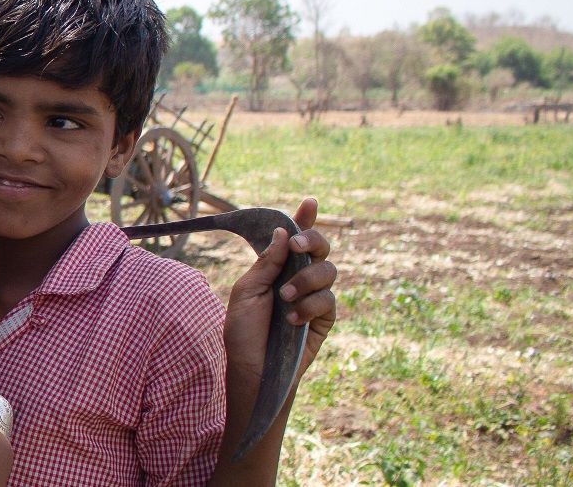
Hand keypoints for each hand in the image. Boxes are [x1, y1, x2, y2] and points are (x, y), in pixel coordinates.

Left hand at [225, 198, 337, 389]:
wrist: (253, 369)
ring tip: (285, 298)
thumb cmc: (244, 332)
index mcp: (277, 268)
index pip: (292, 239)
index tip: (309, 203)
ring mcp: (314, 297)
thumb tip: (283, 233)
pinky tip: (292, 319)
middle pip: (320, 247)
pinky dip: (310, 305)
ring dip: (306, 280)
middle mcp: (298, 278)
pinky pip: (328, 300)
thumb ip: (267, 263)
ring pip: (328, 270)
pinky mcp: (325, 318)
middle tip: (297, 246)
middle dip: (312, 240)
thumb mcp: (246, 292)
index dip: (303, 220)